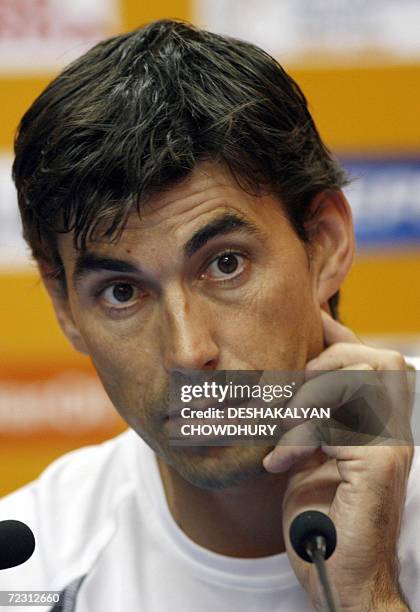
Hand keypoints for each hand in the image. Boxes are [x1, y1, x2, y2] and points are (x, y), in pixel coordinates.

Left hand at [263, 311, 413, 610]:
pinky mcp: (378, 465)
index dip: (339, 336)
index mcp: (377, 423)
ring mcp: (390, 446)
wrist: (339, 577)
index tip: (312, 322)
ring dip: (309, 401)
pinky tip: (281, 462)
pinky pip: (338, 423)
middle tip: (296, 389)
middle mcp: (392, 430)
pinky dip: (301, 437)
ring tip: (283, 433)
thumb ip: (309, 414)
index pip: (370, 361)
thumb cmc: (321, 515)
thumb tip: (292, 375)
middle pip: (376, 360)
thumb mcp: (309, 452)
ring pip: (357, 383)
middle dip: (330, 361)